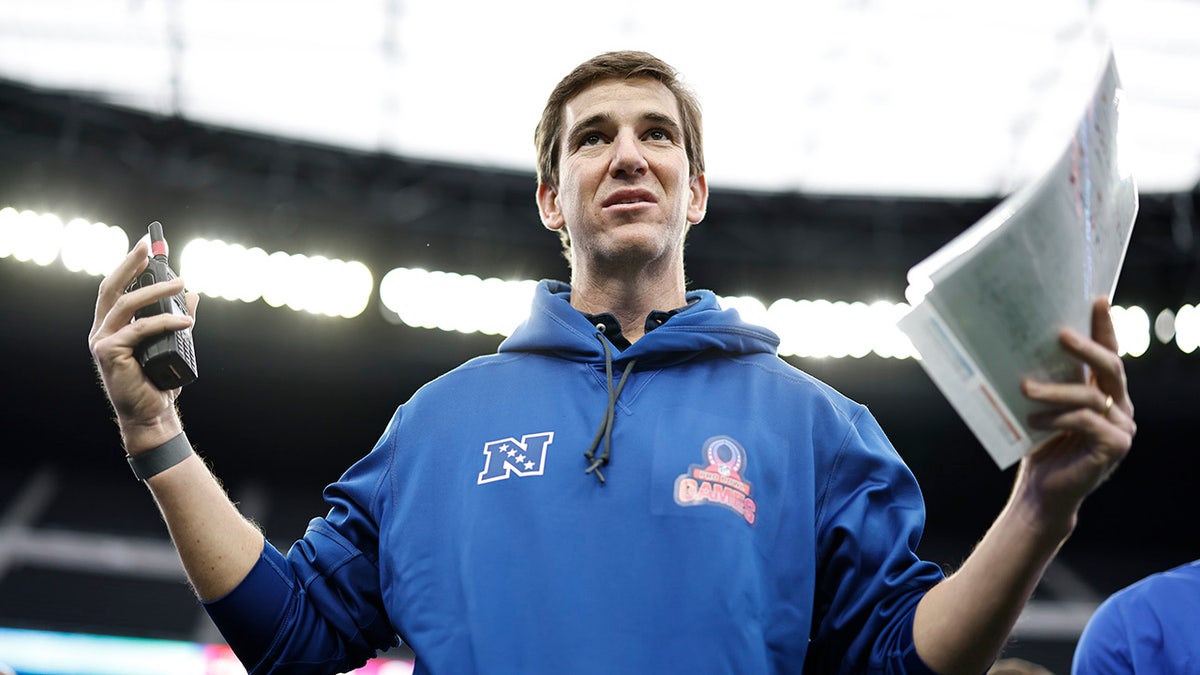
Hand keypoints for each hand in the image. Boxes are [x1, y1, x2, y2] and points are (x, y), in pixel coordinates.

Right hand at [88, 241, 199, 451]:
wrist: (153, 414)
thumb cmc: (159, 381)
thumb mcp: (172, 343)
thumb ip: (176, 318)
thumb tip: (192, 294)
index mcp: (113, 326)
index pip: (117, 288)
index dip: (130, 265)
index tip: (146, 245)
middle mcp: (102, 331)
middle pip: (111, 287)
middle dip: (130, 263)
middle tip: (149, 246)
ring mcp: (102, 341)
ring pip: (126, 304)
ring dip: (156, 290)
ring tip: (182, 283)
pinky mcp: (108, 353)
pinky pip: (139, 329)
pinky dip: (164, 321)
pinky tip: (186, 321)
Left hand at [1015, 297, 1135, 530]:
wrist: (1042, 492)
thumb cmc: (1039, 445)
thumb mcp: (1044, 406)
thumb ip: (1049, 380)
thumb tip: (1021, 341)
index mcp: (1107, 393)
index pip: (1109, 353)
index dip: (1105, 326)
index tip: (1097, 299)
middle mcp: (1121, 407)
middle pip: (1111, 367)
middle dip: (1085, 347)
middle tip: (1059, 334)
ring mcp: (1123, 428)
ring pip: (1091, 396)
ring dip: (1054, 389)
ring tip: (1024, 388)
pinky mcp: (1116, 447)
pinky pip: (1086, 421)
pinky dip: (1057, 417)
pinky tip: (1032, 420)